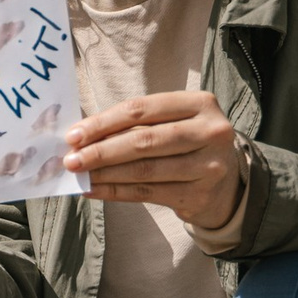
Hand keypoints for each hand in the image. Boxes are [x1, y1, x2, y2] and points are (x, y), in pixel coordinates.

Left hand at [64, 91, 242, 230]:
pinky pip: (147, 192)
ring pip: (144, 169)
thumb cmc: (187, 143)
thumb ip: (135, 124)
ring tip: (79, 175)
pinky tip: (94, 190)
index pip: (142, 109)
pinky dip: (115, 191)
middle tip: (71, 159)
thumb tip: (81, 136)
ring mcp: (209, 166)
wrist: (227, 182)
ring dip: (105, 173)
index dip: (104, 122)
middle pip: (144, 141)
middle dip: (101, 151)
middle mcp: (211, 132)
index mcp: (200, 103)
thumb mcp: (172, 122)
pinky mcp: (200, 194)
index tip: (74, 135)